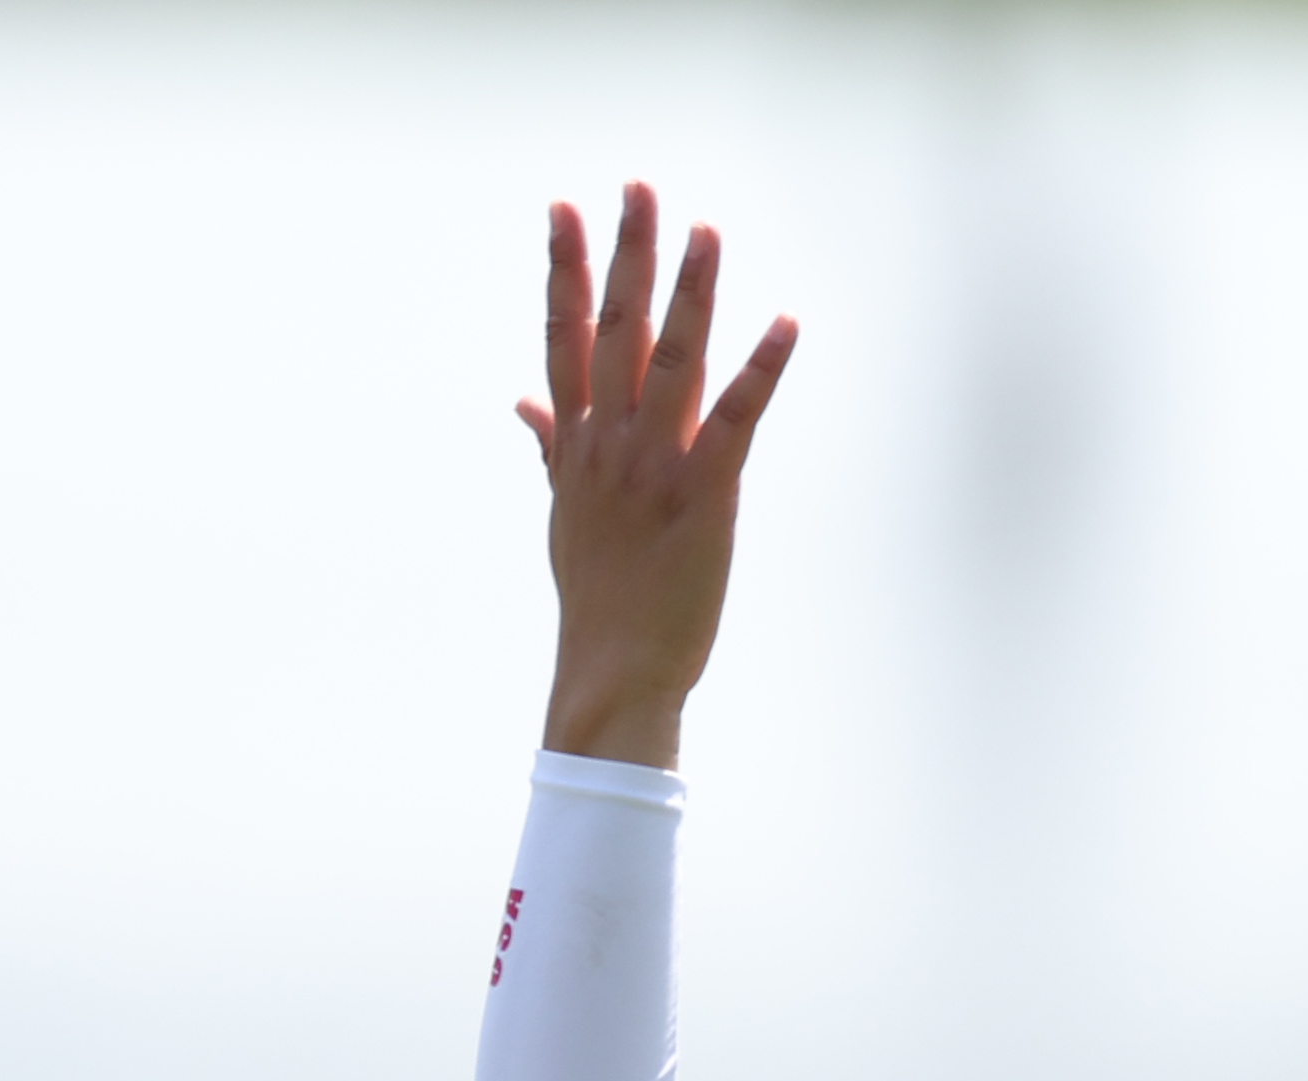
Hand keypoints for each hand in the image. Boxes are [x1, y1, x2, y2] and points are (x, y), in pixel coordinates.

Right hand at [520, 186, 797, 769]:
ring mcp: (653, 465)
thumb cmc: (596, 594)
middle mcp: (608, 441)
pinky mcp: (705, 495)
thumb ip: (550, 446)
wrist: (614, 666)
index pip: (564, 334)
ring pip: (672, 359)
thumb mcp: (563, 511)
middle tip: (641, 187)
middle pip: (615, 327)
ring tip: (707, 231)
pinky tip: (785, 324)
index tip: (564, 207)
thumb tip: (522, 402)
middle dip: (628, 253)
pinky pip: (736, 420)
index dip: (565, 268)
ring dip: (692, 291)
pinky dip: (762, 370)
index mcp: (575, 441)